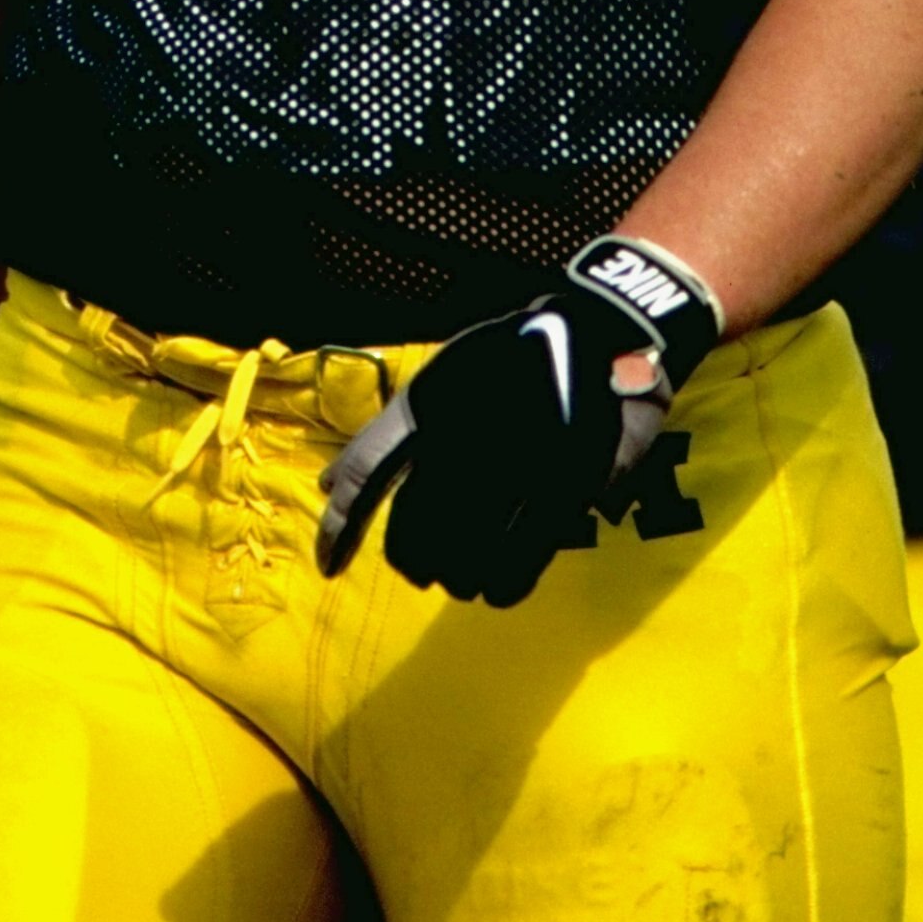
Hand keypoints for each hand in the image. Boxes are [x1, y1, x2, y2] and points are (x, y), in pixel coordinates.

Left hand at [316, 234, 721, 605]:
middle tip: (420, 573)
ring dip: (457, 574)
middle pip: (420, 524)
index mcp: (426, 403)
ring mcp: (513, 458)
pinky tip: (498, 592)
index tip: (327, 566)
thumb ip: (383, 438)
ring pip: (467, 544)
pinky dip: (506, 582)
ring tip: (461, 582)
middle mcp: (462, 432)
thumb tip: (325, 485)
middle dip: (414, 559)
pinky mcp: (562, 481)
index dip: (342, 524)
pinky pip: (524, 552)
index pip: (368, 468)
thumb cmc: (506, 360)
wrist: (597, 330)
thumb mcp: (437, 385)